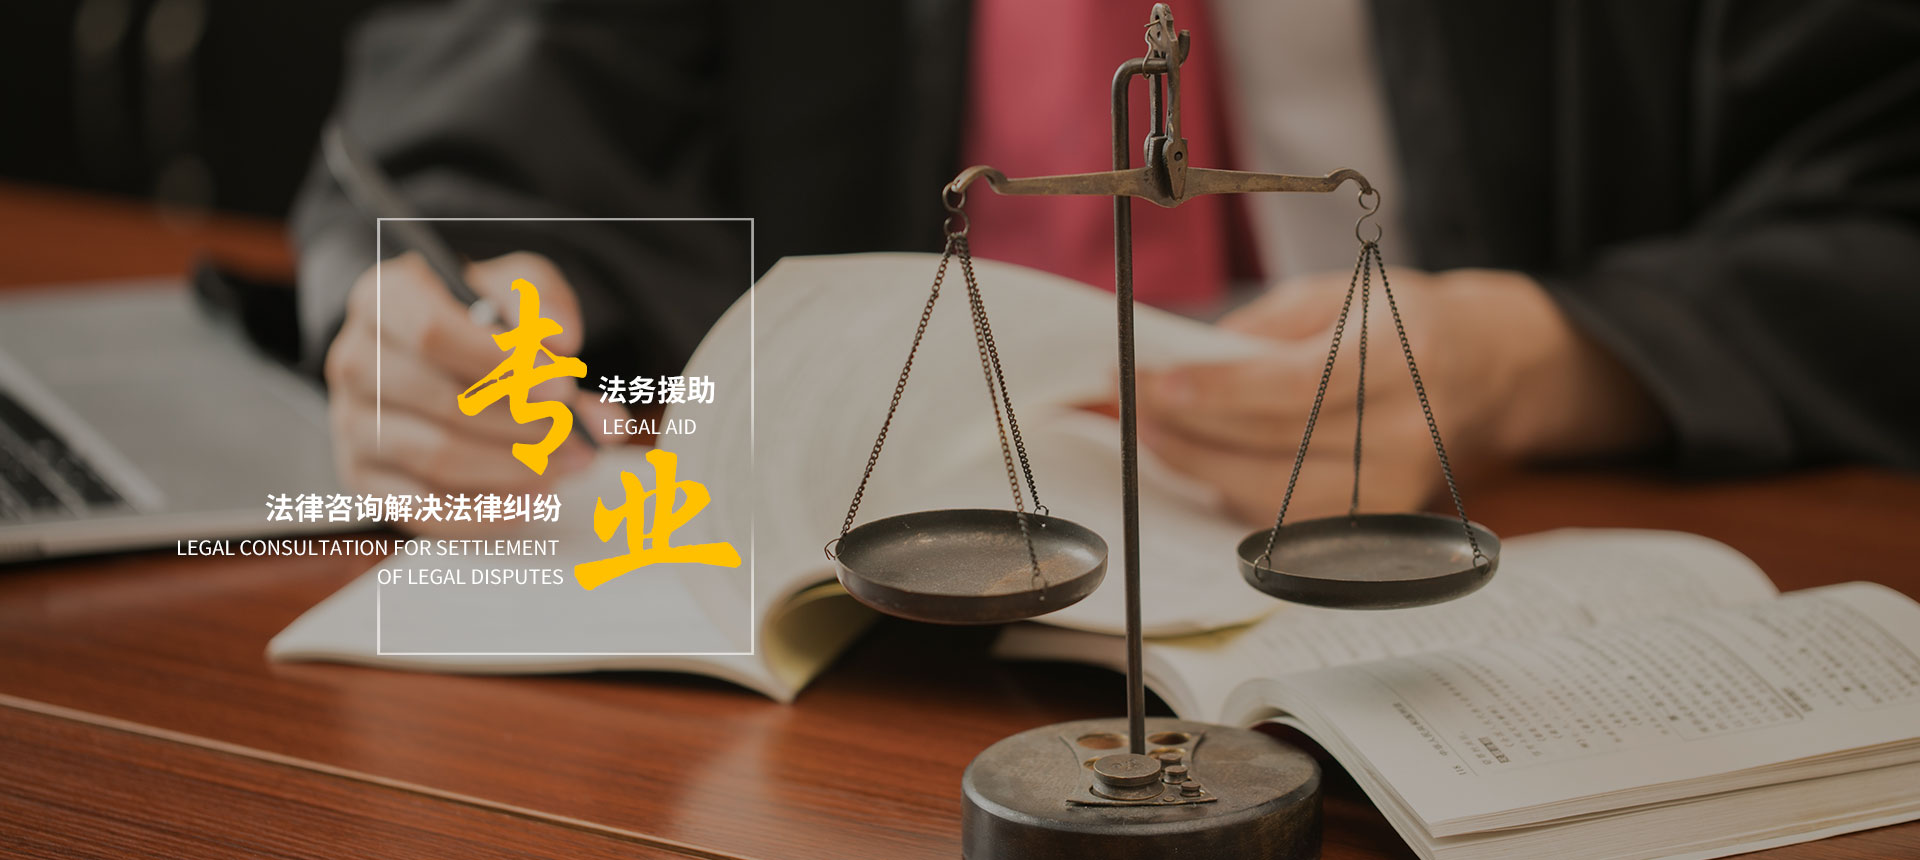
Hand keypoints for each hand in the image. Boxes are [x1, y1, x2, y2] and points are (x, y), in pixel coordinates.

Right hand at [324, 251, 624, 530]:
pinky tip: (535, 498)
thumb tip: (562, 339)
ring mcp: (353, 423)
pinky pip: (424, 509)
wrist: (435, 350)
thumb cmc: (476, 317)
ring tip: (570, 462)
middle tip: (579, 434)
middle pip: (442, 402)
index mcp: (384, 298)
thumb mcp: (513, 286)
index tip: (562, 386)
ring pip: (436, 458)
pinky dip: (487, 511)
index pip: (432, 333)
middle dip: (524, 425)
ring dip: (515, 468)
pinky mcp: (364, 477)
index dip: (501, 364)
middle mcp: (355, 361)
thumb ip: (541, 300)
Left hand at [1138, 266, 1660, 523]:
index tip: (1154, 382)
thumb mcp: (1339, 296)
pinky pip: (1286, 518)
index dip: (1216, 391)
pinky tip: (1198, 460)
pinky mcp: (1377, 523)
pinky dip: (1231, 490)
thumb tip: (1183, 364)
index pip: (1293, 389)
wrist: (1487, 370)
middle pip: (1274, 451)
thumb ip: (1263, 330)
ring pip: (1272, 495)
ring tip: (1151, 432)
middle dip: (1188, 430)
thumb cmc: (1401, 324)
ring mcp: (1396, 490)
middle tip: (1130, 406)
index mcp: (1403, 361)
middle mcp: (1406, 435)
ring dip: (1198, 465)